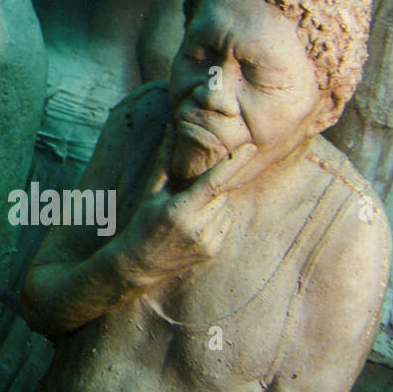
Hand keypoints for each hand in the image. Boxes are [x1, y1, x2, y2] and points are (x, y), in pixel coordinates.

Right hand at [111, 125, 256, 289]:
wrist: (141, 262)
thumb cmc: (143, 221)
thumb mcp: (151, 191)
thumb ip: (164, 160)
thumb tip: (170, 129)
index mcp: (181, 209)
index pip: (214, 182)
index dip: (233, 163)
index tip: (251, 147)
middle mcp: (198, 227)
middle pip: (221, 194)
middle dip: (213, 187)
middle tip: (192, 191)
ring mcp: (208, 241)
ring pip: (225, 208)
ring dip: (214, 204)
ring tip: (189, 212)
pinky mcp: (214, 250)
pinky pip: (225, 224)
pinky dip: (215, 219)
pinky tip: (195, 225)